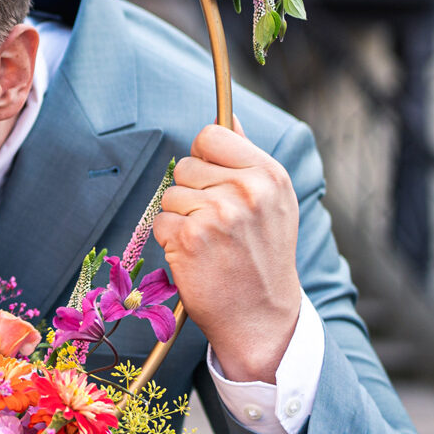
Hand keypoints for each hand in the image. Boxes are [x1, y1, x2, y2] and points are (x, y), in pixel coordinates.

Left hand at [150, 122, 302, 381]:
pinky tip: (197, 259)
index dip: (205, 158)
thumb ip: (247, 157)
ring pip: (170, 195)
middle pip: (184, 165)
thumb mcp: (274, 203)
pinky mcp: (189, 239)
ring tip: (209, 244)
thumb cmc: (263, 257)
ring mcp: (217, 214)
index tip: (214, 182)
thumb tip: (228, 116)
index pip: (211, 134)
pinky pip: (160, 223)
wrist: (262, 318)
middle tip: (217, 226)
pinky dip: (171, 242)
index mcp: (269, 175)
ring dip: (180, 220)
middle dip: (192, 193)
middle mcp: (246, 191)